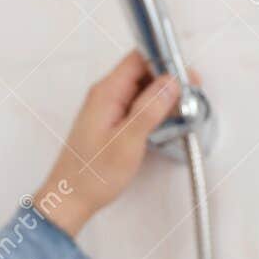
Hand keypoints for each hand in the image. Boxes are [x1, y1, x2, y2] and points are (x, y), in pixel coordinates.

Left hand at [30, 52, 201, 237]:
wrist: (69, 200)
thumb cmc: (91, 177)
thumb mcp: (127, 142)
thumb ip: (149, 109)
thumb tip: (170, 83)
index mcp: (106, 93)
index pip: (139, 58)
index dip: (165, 62)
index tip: (184, 77)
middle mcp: (105, 96)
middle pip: (143, 72)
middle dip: (168, 81)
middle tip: (188, 97)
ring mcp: (107, 109)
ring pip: (141, 91)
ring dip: (162, 98)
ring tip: (180, 112)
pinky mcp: (110, 124)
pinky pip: (136, 107)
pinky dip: (152, 111)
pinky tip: (163, 124)